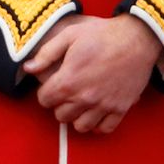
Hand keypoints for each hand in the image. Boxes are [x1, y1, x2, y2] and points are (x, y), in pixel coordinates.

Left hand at [23, 14, 161, 133]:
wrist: (136, 39)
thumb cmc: (101, 35)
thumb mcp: (69, 35)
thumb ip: (46, 53)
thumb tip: (28, 68)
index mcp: (69, 80)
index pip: (44, 100)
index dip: (44, 92)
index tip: (51, 85)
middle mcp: (85, 98)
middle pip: (61, 116)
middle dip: (59, 104)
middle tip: (65, 92)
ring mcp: (104, 105)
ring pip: (81, 126)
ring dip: (77, 116)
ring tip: (79, 102)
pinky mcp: (121, 108)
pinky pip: (104, 128)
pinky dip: (98, 124)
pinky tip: (95, 111)